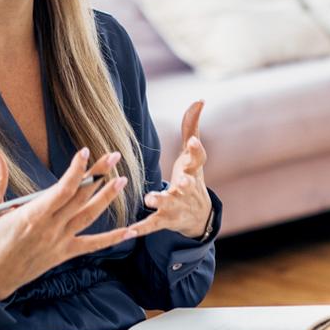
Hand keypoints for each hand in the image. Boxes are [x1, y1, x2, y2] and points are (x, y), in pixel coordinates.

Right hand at [0, 146, 134, 300]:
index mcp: (32, 215)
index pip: (62, 189)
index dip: (77, 170)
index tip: (85, 152)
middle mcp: (50, 228)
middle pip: (80, 197)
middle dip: (99, 175)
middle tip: (114, 156)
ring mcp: (59, 242)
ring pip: (89, 217)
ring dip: (107, 198)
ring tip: (121, 180)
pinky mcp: (63, 254)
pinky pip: (92, 245)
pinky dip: (112, 239)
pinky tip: (130, 231)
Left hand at [127, 100, 212, 239]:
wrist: (198, 217)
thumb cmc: (191, 177)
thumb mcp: (193, 154)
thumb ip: (192, 127)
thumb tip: (200, 99)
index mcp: (192, 171)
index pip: (198, 160)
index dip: (197, 150)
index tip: (194, 141)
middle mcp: (186, 190)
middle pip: (187, 186)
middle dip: (185, 184)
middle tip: (181, 182)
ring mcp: (175, 206)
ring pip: (168, 204)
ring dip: (159, 200)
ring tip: (150, 198)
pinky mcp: (164, 220)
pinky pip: (152, 225)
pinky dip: (141, 228)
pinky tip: (129, 231)